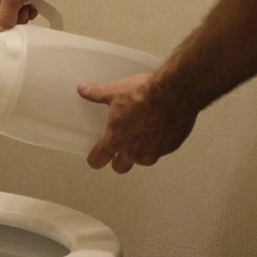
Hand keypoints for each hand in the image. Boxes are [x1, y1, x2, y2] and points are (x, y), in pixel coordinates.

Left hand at [78, 73, 196, 172]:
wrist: (174, 93)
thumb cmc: (143, 94)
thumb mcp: (116, 91)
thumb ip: (97, 93)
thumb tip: (82, 88)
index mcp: (116, 140)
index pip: (99, 159)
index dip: (95, 159)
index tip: (95, 157)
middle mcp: (134, 151)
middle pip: (121, 167)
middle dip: (118, 161)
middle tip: (118, 150)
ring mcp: (154, 151)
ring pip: (144, 161)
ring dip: (140, 154)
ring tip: (142, 138)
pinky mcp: (171, 147)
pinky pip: (162, 150)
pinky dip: (160, 143)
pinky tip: (161, 130)